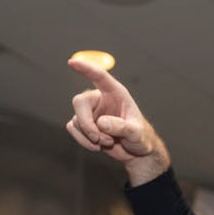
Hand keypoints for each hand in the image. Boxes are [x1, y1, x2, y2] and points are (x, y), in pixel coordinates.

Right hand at [64, 57, 169, 184]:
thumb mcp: (136, 132)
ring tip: (108, 142)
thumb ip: (122, 127)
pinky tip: (97, 145)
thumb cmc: (140, 137)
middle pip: (80, 101)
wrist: (136, 152)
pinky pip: (73, 128)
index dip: (86, 68)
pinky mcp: (84, 125)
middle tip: (98, 138)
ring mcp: (91, 112)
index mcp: (116, 93)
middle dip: (86, 123)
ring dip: (89, 136)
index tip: (72, 62)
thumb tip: (101, 122)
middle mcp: (101, 99)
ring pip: (76, 120)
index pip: (99, 76)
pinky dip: (83, 140)